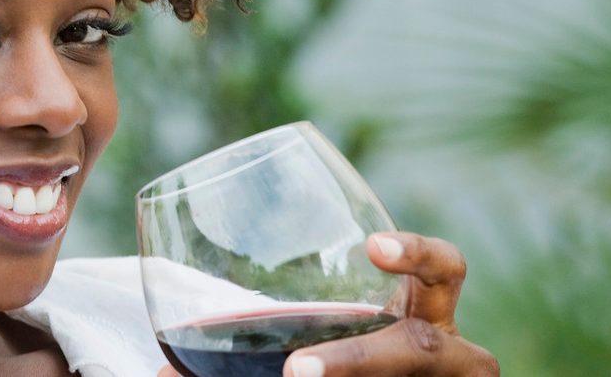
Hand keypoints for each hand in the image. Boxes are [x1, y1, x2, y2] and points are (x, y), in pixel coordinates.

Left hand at [157, 232, 498, 376]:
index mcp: (422, 314)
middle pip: (425, 350)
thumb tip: (163, 375)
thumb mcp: (311, 342)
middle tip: (296, 371)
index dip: (419, 255)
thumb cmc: (350, 360)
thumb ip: (249, 342)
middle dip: (359, 361)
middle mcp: (447, 355)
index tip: (372, 246)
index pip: (444, 271)